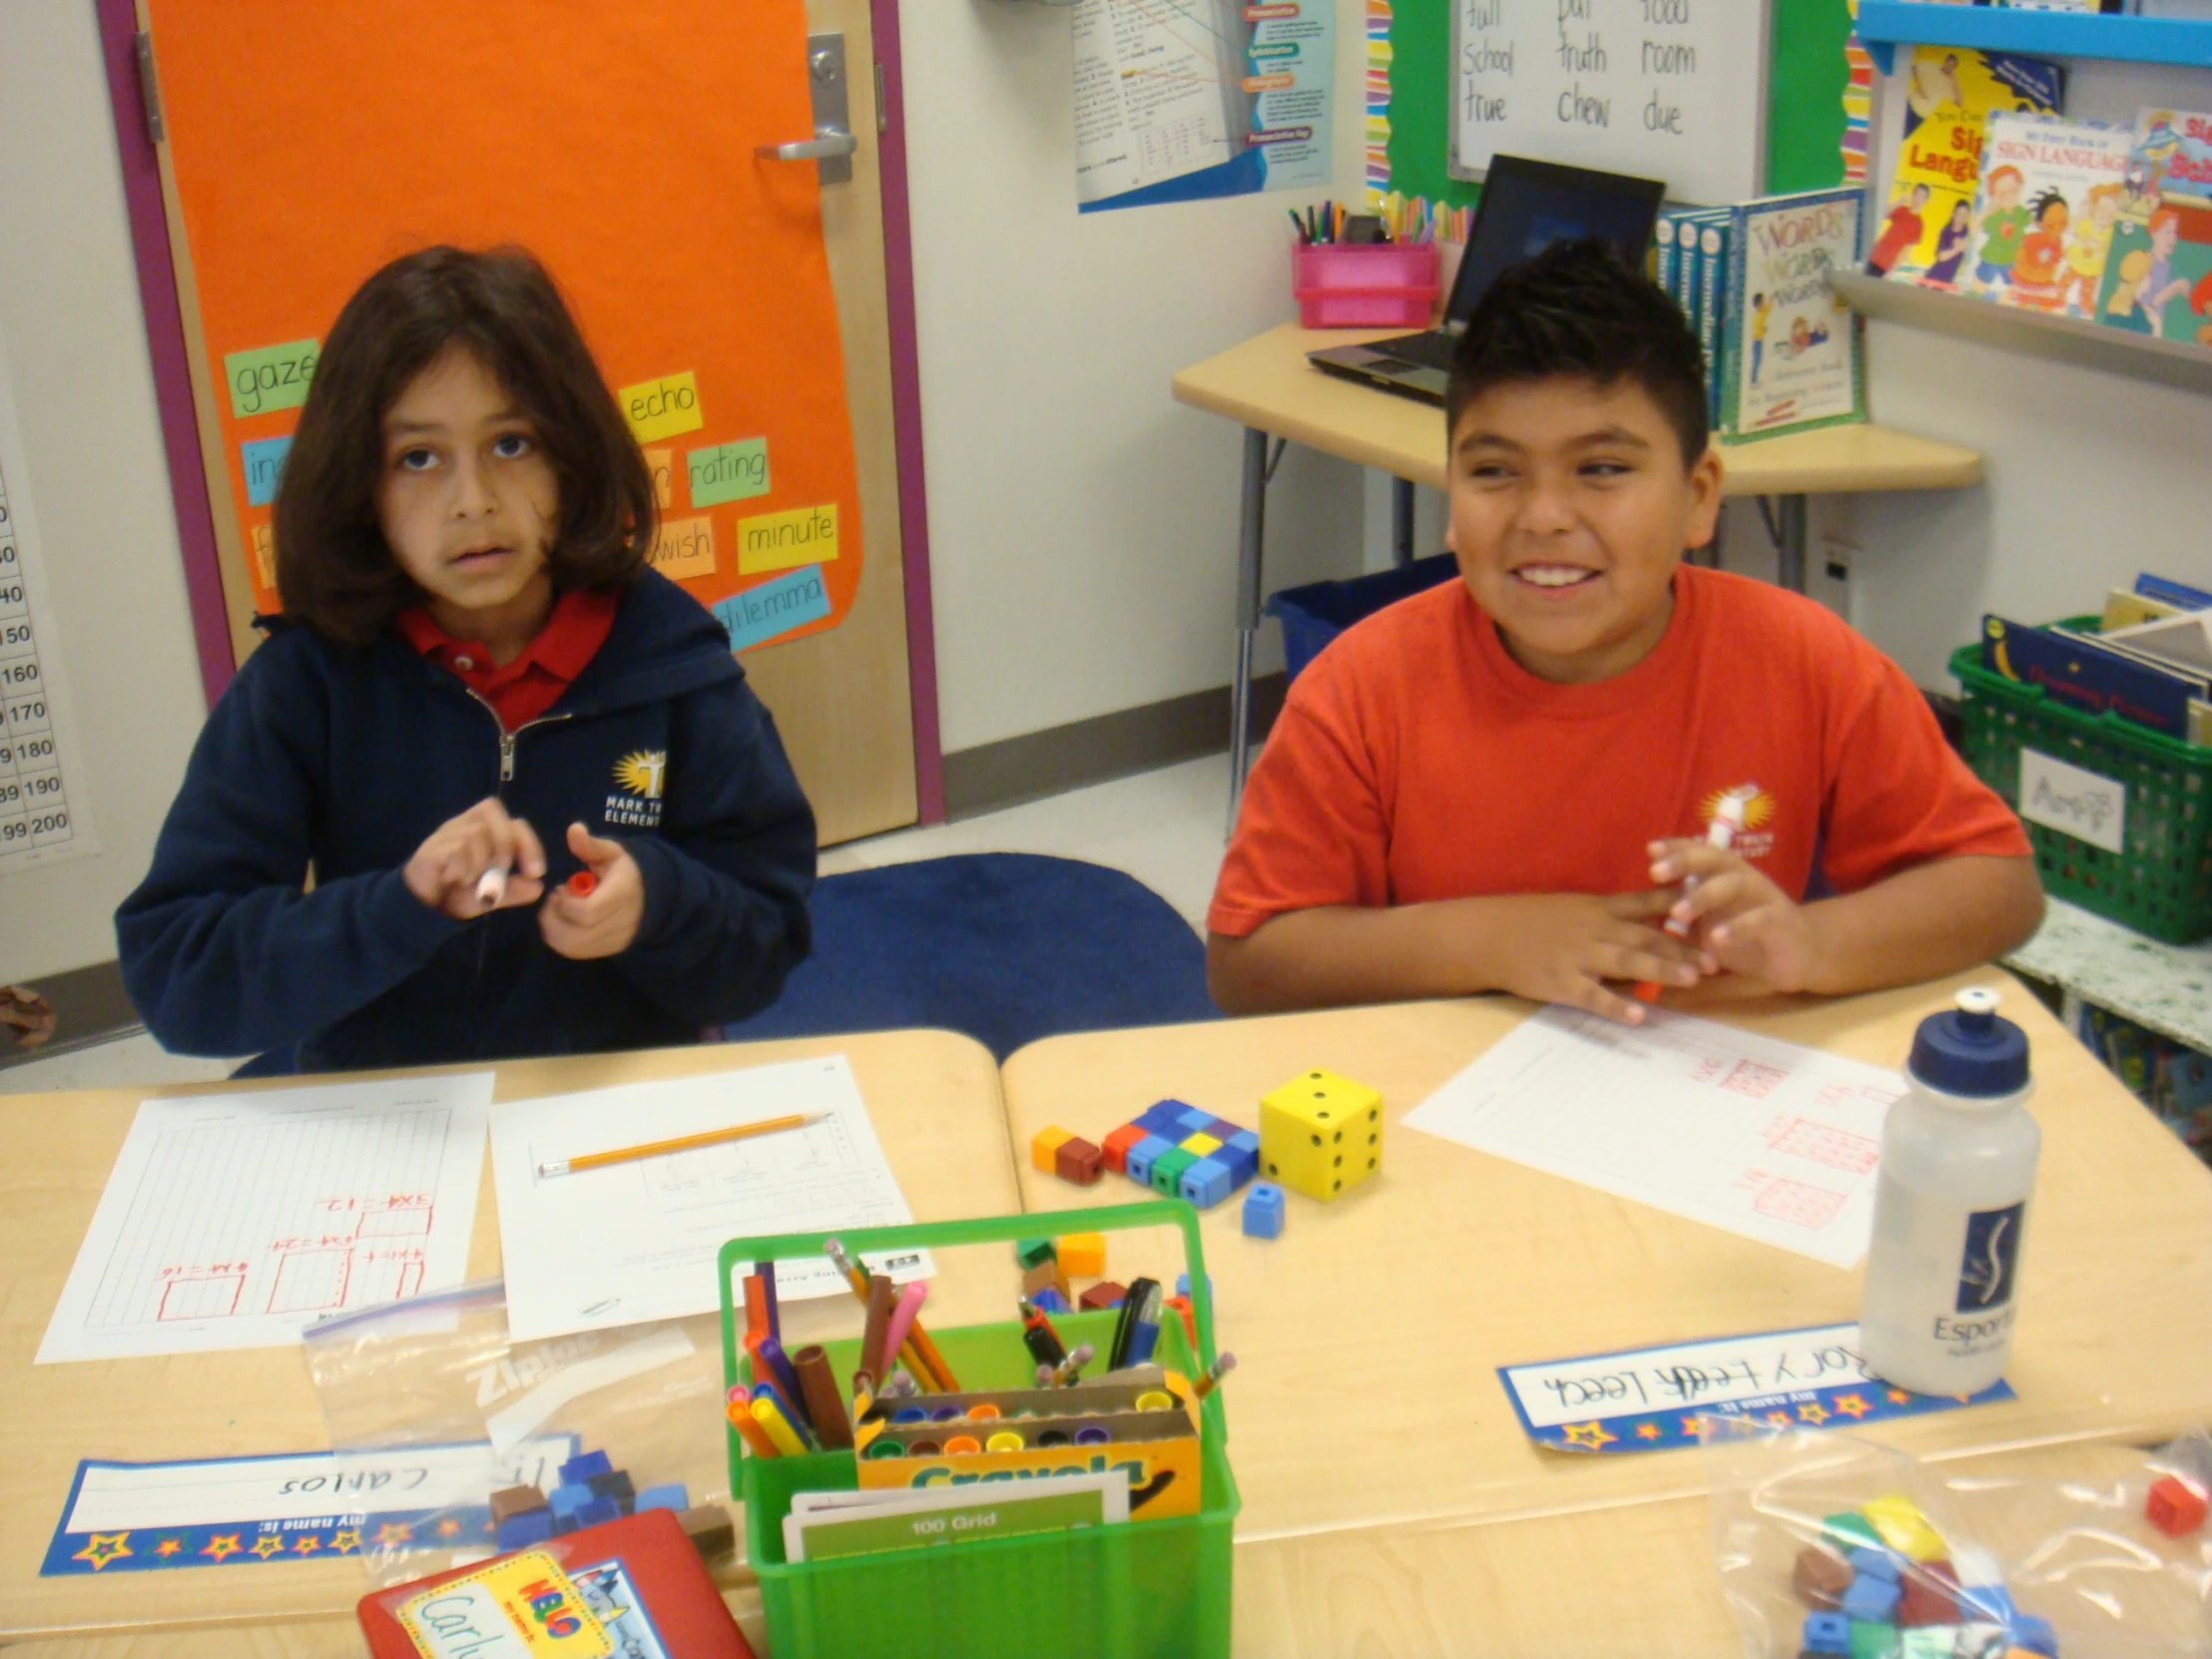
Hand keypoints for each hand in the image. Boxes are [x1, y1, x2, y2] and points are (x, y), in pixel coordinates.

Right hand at [404, 799, 545, 918]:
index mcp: (487, 832)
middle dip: (506, 844)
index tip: (535, 872)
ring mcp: (446, 833)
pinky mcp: (431, 848)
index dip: (529, 844)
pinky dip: (462, 866)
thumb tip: (538, 887)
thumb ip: (514, 890)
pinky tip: (457, 879)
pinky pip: (454, 847)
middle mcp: (466, 824)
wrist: (423, 906)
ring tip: (472, 879)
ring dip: (481, 860)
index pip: (514, 822)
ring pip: (474, 831)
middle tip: (503, 869)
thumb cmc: (459, 893)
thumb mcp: (493, 896)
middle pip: (492, 811)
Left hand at [539, 823, 644, 959]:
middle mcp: (619, 923)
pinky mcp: (607, 951)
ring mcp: (614, 940)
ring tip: (558, 910)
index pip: (588, 912)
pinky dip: (561, 939)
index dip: (566, 904)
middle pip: (575, 936)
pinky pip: (575, 952)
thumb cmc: (626, 872)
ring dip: (554, 929)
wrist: (653, 898)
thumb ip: (591, 845)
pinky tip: (564, 922)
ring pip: (572, 947)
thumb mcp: (612, 853)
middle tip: (555, 900)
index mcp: (621, 895)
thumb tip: (574, 829)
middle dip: (554, 918)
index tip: (561, 888)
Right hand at [1481, 891, 1710, 1024]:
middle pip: (1645, 938)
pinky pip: (1593, 996)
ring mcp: (1577, 956)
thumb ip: (1608, 915)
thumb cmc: (1530, 921)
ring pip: (1626, 963)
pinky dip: (1616, 1006)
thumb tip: (1647, 922)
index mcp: (1597, 908)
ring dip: (1660, 970)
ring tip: (1690, 980)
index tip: (1710, 912)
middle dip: (1681, 948)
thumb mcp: (1572, 907)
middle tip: (1714, 960)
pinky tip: (1639, 1016)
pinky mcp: (1561, 982)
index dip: (1679, 909)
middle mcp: (1593, 930)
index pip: (1645, 904)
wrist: (1487, 934)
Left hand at [1649, 838, 1816, 992]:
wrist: (1801, 955)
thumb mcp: (1709, 924)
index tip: (1650, 849)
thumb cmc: (1747, 936)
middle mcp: (1744, 878)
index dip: (1677, 847)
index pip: (1700, 852)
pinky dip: (1736, 927)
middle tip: (1655, 873)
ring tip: (1678, 913)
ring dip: (1703, 896)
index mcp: (1725, 874)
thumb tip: (1641, 910)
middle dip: (1684, 862)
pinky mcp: (1780, 922)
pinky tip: (1716, 938)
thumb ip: (1684, 914)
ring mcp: (1765, 897)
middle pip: (1715, 859)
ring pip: (1734, 884)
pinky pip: (1759, 919)